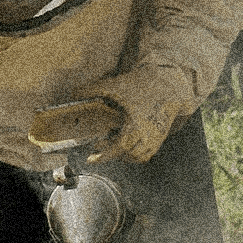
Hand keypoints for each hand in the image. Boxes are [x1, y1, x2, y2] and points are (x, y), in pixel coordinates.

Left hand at [74, 65, 193, 164]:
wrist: (168, 82)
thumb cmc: (142, 84)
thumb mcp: (115, 85)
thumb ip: (93, 89)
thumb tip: (73, 93)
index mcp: (136, 124)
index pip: (119, 148)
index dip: (104, 155)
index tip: (91, 159)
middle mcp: (148, 134)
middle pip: (128, 154)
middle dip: (111, 153)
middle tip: (98, 145)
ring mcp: (156, 136)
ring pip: (139, 156)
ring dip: (124, 154)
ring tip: (112, 143)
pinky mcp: (161, 134)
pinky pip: (148, 152)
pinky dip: (135, 152)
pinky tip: (127, 141)